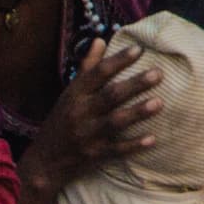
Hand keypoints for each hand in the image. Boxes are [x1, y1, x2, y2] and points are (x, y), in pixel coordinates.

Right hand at [20, 38, 165, 203]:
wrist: (44, 163)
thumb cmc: (61, 122)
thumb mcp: (69, 94)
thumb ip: (87, 68)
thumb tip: (100, 40)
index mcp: (74, 95)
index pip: (97, 74)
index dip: (117, 61)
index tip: (139, 50)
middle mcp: (80, 113)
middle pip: (110, 96)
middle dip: (135, 85)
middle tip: (158, 73)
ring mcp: (87, 136)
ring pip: (115, 122)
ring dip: (137, 113)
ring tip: (159, 102)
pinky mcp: (94, 155)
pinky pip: (116, 150)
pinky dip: (134, 145)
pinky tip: (153, 139)